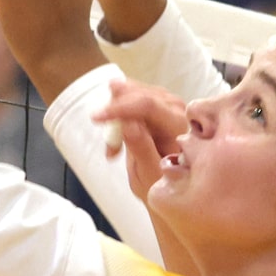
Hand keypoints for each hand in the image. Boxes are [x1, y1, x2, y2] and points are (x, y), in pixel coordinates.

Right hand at [90, 77, 187, 198]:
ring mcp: (169, 102)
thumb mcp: (148, 173)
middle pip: (138, 95)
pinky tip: (117, 131)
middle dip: (115, 113)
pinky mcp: (158, 101)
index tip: (96, 118)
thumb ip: (141, 148)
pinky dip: (118, 111)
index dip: (120, 108)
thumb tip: (128, 124)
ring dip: (116, 114)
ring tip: (115, 146)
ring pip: (132, 92)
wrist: (171, 183)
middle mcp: (178, 108)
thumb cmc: (160, 182)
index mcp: (180, 126)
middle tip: (109, 146)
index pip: (148, 106)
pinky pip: (131, 95)